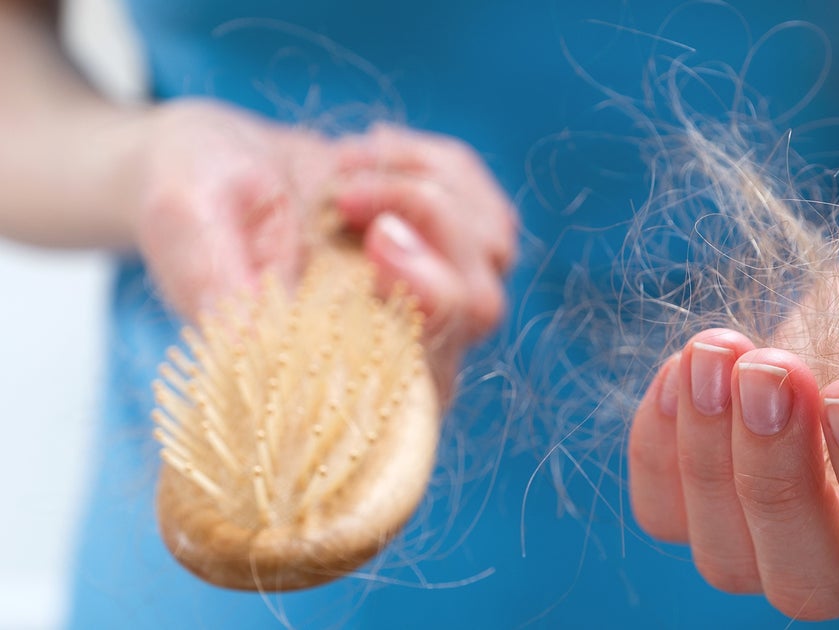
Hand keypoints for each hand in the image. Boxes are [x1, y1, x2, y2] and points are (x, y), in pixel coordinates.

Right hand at [130, 100, 515, 390]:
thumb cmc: (191, 197)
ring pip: (491, 254)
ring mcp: (436, 296)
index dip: (425, 315)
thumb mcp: (182, 222)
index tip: (377, 242)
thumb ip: (212, 282)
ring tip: (342, 171)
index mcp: (333, 373)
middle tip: (348, 193)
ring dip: (422, 189)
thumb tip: (252, 341)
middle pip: (477, 310)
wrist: (212, 160)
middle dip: (428, 231)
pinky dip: (436, 166)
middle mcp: (398, 348)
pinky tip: (370, 157)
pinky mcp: (455, 247)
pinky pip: (490, 209)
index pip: (420, 384)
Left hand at [628, 234, 838, 619]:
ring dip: (705, 456)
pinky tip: (684, 367)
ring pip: (727, 558)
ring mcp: (796, 540)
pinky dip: (657, 447)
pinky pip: (668, 511)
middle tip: (771, 368)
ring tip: (718, 350)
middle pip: (811, 581)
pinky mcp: (729, 503)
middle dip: (776, 479)